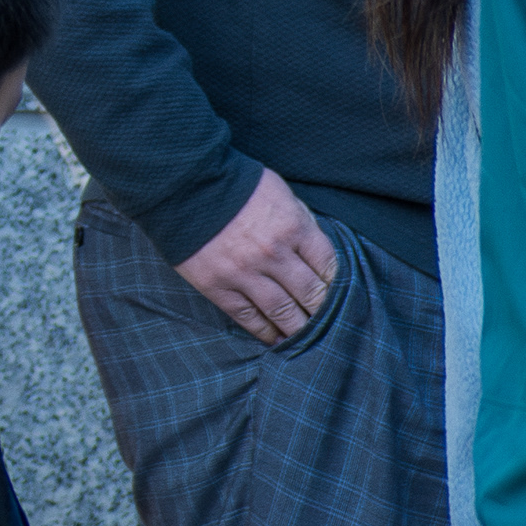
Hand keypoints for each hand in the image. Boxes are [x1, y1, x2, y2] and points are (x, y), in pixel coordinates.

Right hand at [173, 170, 337, 346]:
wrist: (184, 185)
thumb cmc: (236, 185)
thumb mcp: (280, 192)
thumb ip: (301, 220)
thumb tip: (314, 249)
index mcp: (293, 227)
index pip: (330, 267)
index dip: (339, 284)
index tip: (341, 294)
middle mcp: (274, 254)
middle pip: (312, 294)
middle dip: (324, 311)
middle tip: (332, 323)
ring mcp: (245, 272)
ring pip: (283, 312)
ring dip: (299, 328)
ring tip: (309, 338)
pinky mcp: (218, 286)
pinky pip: (248, 317)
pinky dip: (265, 332)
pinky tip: (276, 339)